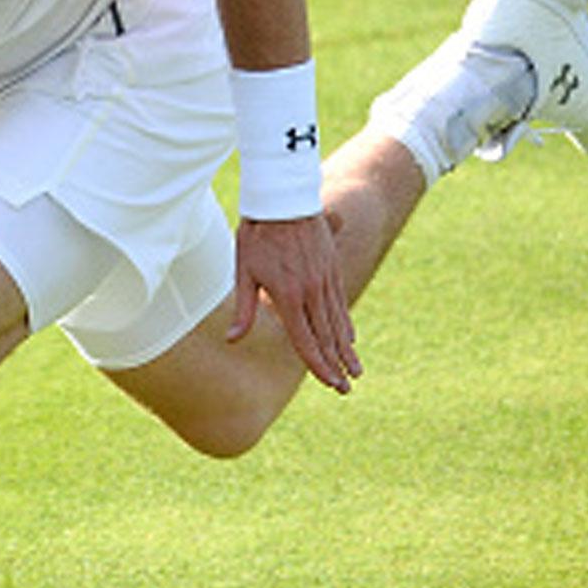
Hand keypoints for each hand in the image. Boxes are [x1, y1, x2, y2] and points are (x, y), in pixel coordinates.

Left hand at [228, 213, 360, 393]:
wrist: (283, 198)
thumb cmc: (257, 235)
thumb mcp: (244, 271)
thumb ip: (244, 309)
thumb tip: (232, 340)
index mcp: (288, 296)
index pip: (306, 340)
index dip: (319, 365)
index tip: (331, 383)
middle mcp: (311, 291)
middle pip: (326, 336)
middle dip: (336, 365)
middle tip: (346, 389)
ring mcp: (325, 280)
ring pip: (338, 322)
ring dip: (346, 349)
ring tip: (356, 370)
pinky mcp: (331, 269)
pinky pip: (341, 303)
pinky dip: (346, 323)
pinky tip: (350, 338)